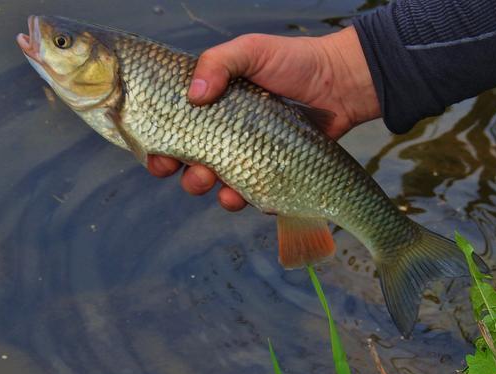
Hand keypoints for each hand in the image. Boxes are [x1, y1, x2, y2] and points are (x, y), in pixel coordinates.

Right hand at [148, 25, 380, 210]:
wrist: (339, 84)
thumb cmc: (294, 62)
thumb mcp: (252, 51)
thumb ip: (219, 62)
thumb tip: (194, 95)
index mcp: (211, 108)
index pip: (173, 131)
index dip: (159, 147)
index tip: (156, 154)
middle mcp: (224, 135)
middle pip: (188, 165)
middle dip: (183, 175)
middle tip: (190, 171)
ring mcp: (247, 156)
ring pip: (215, 185)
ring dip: (208, 190)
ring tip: (218, 184)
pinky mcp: (270, 173)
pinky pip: (250, 195)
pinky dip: (243, 200)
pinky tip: (247, 196)